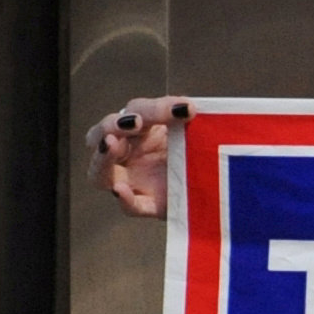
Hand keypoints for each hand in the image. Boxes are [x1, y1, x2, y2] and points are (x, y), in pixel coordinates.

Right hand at [86, 96, 188, 219]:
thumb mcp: (196, 131)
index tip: (183, 108)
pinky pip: (130, 206)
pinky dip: (125, 199)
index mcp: (142, 129)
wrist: (214, 184)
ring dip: (103, 157)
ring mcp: (133, 181)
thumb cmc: (199, 152)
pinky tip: (121, 190)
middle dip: (112, 125)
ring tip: (111, 144)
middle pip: (102, 136)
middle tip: (134, 122)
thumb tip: (188, 107)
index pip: (136, 111)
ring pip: (100, 174)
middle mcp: (129, 154)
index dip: (153, 108)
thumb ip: (187, 119)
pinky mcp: (148, 206)